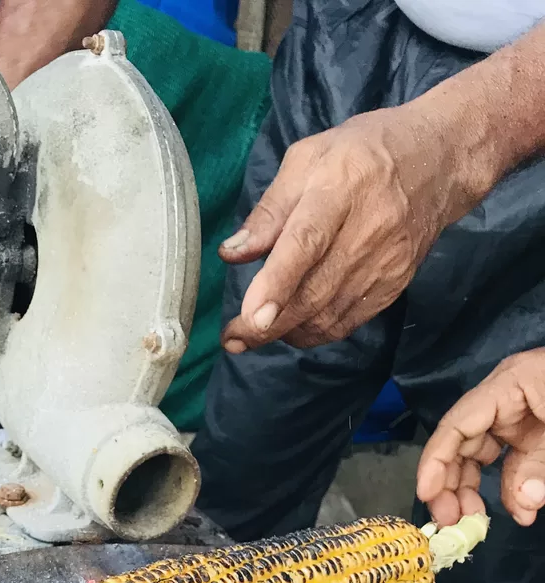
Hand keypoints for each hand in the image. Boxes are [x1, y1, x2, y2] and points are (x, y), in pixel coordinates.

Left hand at [219, 103, 488, 352]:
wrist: (442, 161)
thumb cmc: (365, 152)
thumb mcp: (310, 159)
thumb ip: (270, 210)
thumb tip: (232, 253)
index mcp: (342, 187)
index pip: (307, 243)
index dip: (277, 284)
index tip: (250, 316)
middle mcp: (368, 229)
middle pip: (313, 291)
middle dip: (267, 324)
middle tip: (233, 339)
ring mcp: (386, 263)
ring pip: (328, 316)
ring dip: (285, 333)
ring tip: (250, 335)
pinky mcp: (394, 286)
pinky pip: (346, 323)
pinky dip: (313, 332)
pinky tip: (290, 326)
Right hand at [417, 350, 544, 527]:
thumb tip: (521, 506)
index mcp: (513, 383)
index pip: (459, 422)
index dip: (437, 459)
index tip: (427, 496)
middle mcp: (508, 398)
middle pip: (463, 441)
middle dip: (453, 482)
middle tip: (452, 520)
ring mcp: (522, 416)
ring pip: (481, 457)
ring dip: (476, 491)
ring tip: (477, 522)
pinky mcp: (535, 434)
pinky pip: (509, 464)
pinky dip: (508, 490)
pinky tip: (517, 512)